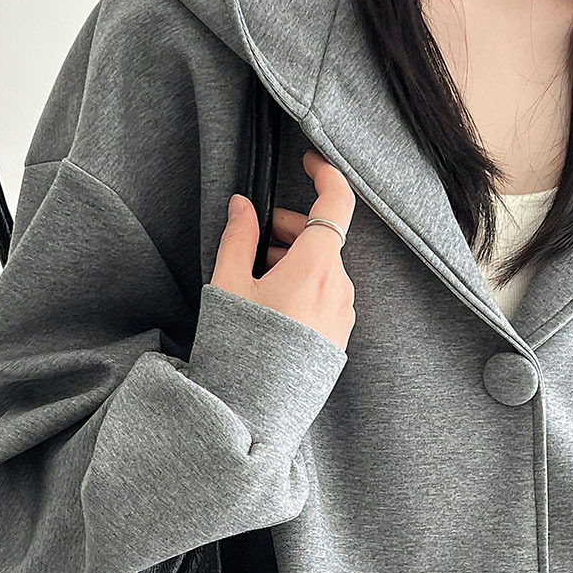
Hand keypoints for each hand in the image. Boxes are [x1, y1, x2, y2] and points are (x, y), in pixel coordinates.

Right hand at [209, 149, 356, 351]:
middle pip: (324, 237)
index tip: (309, 161)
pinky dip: (305, 285)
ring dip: (296, 259)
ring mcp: (343, 314)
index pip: (337, 203)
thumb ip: (238, 238)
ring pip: (325, 267)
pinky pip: (327, 295)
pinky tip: (275, 305)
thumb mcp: (229, 286)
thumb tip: (242, 206)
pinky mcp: (340, 336)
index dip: (325, 173)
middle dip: (292, 228)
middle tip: (257, 238)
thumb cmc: (240, 347)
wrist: (255, 410)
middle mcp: (339, 288)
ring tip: (259, 280)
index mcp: (316, 267)